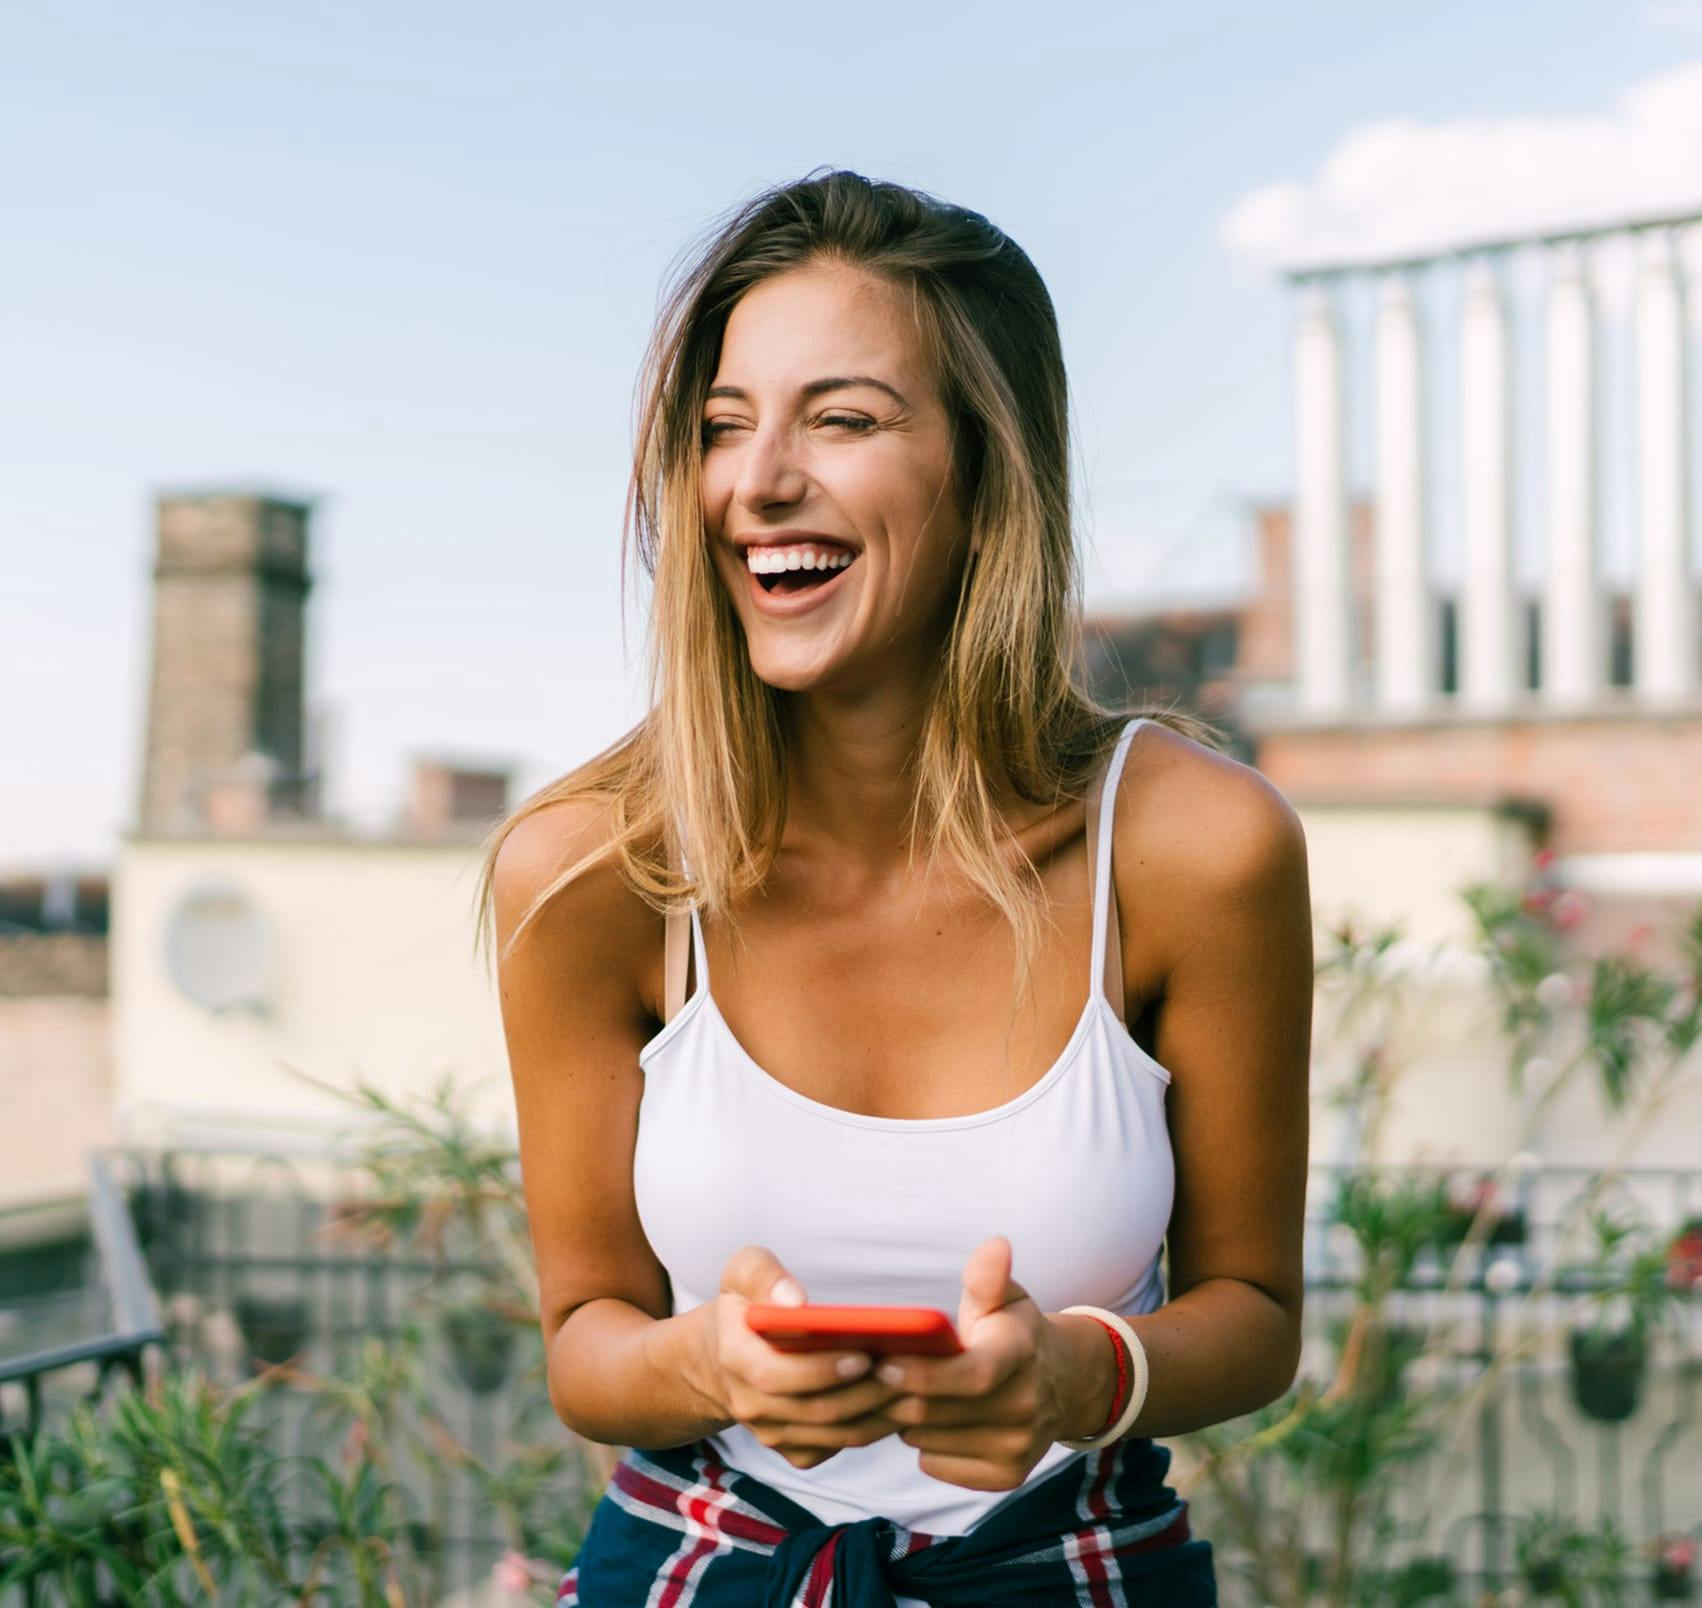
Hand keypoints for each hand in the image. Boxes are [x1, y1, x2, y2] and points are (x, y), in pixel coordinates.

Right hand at [700, 1245, 904, 1470]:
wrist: (731, 1354)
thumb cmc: (749, 1304)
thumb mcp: (744, 1271)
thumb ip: (764, 1276)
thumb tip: (793, 1300)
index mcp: (735, 1358)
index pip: (776, 1375)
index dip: (822, 1369)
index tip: (864, 1353)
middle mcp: (750, 1405)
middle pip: (816, 1411)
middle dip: (865, 1392)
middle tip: (908, 1369)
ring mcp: (773, 1434)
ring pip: (835, 1434)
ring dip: (879, 1413)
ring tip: (917, 1385)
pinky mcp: (797, 1450)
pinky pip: (841, 1447)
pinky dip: (876, 1428)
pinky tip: (902, 1402)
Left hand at [876, 1235, 1099, 1491]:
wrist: (1064, 1383)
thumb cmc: (1016, 1333)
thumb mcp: (1007, 1298)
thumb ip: (988, 1277)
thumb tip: (995, 1246)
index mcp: (1020, 1355)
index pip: (972, 1375)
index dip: (924, 1374)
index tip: (882, 1362)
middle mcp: (1025, 1407)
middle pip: (935, 1411)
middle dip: (891, 1394)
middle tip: (867, 1373)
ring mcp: (1017, 1447)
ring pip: (927, 1440)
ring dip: (903, 1417)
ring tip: (903, 1391)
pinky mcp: (1005, 1476)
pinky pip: (935, 1465)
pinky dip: (922, 1444)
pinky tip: (929, 1419)